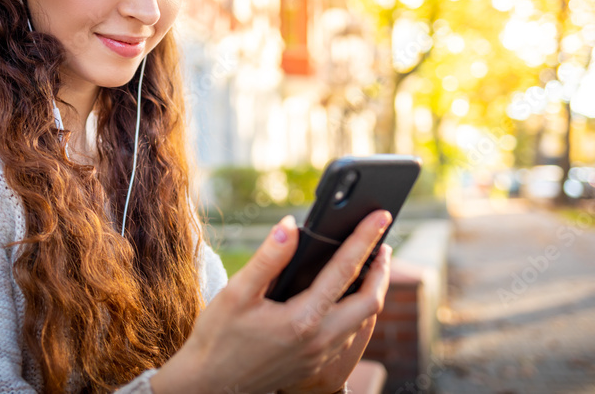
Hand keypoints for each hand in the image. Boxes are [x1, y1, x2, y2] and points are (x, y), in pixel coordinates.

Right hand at [150, 209, 392, 393]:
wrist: (210, 385)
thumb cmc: (218, 338)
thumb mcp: (236, 293)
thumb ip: (268, 259)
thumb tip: (290, 226)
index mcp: (302, 320)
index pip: (344, 271)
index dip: (365, 239)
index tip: (380, 216)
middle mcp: (319, 341)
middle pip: (370, 302)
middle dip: (381, 270)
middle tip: (383, 244)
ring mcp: (320, 356)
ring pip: (363, 321)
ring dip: (371, 291)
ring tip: (370, 265)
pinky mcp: (316, 364)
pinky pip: (350, 334)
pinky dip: (357, 310)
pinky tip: (346, 296)